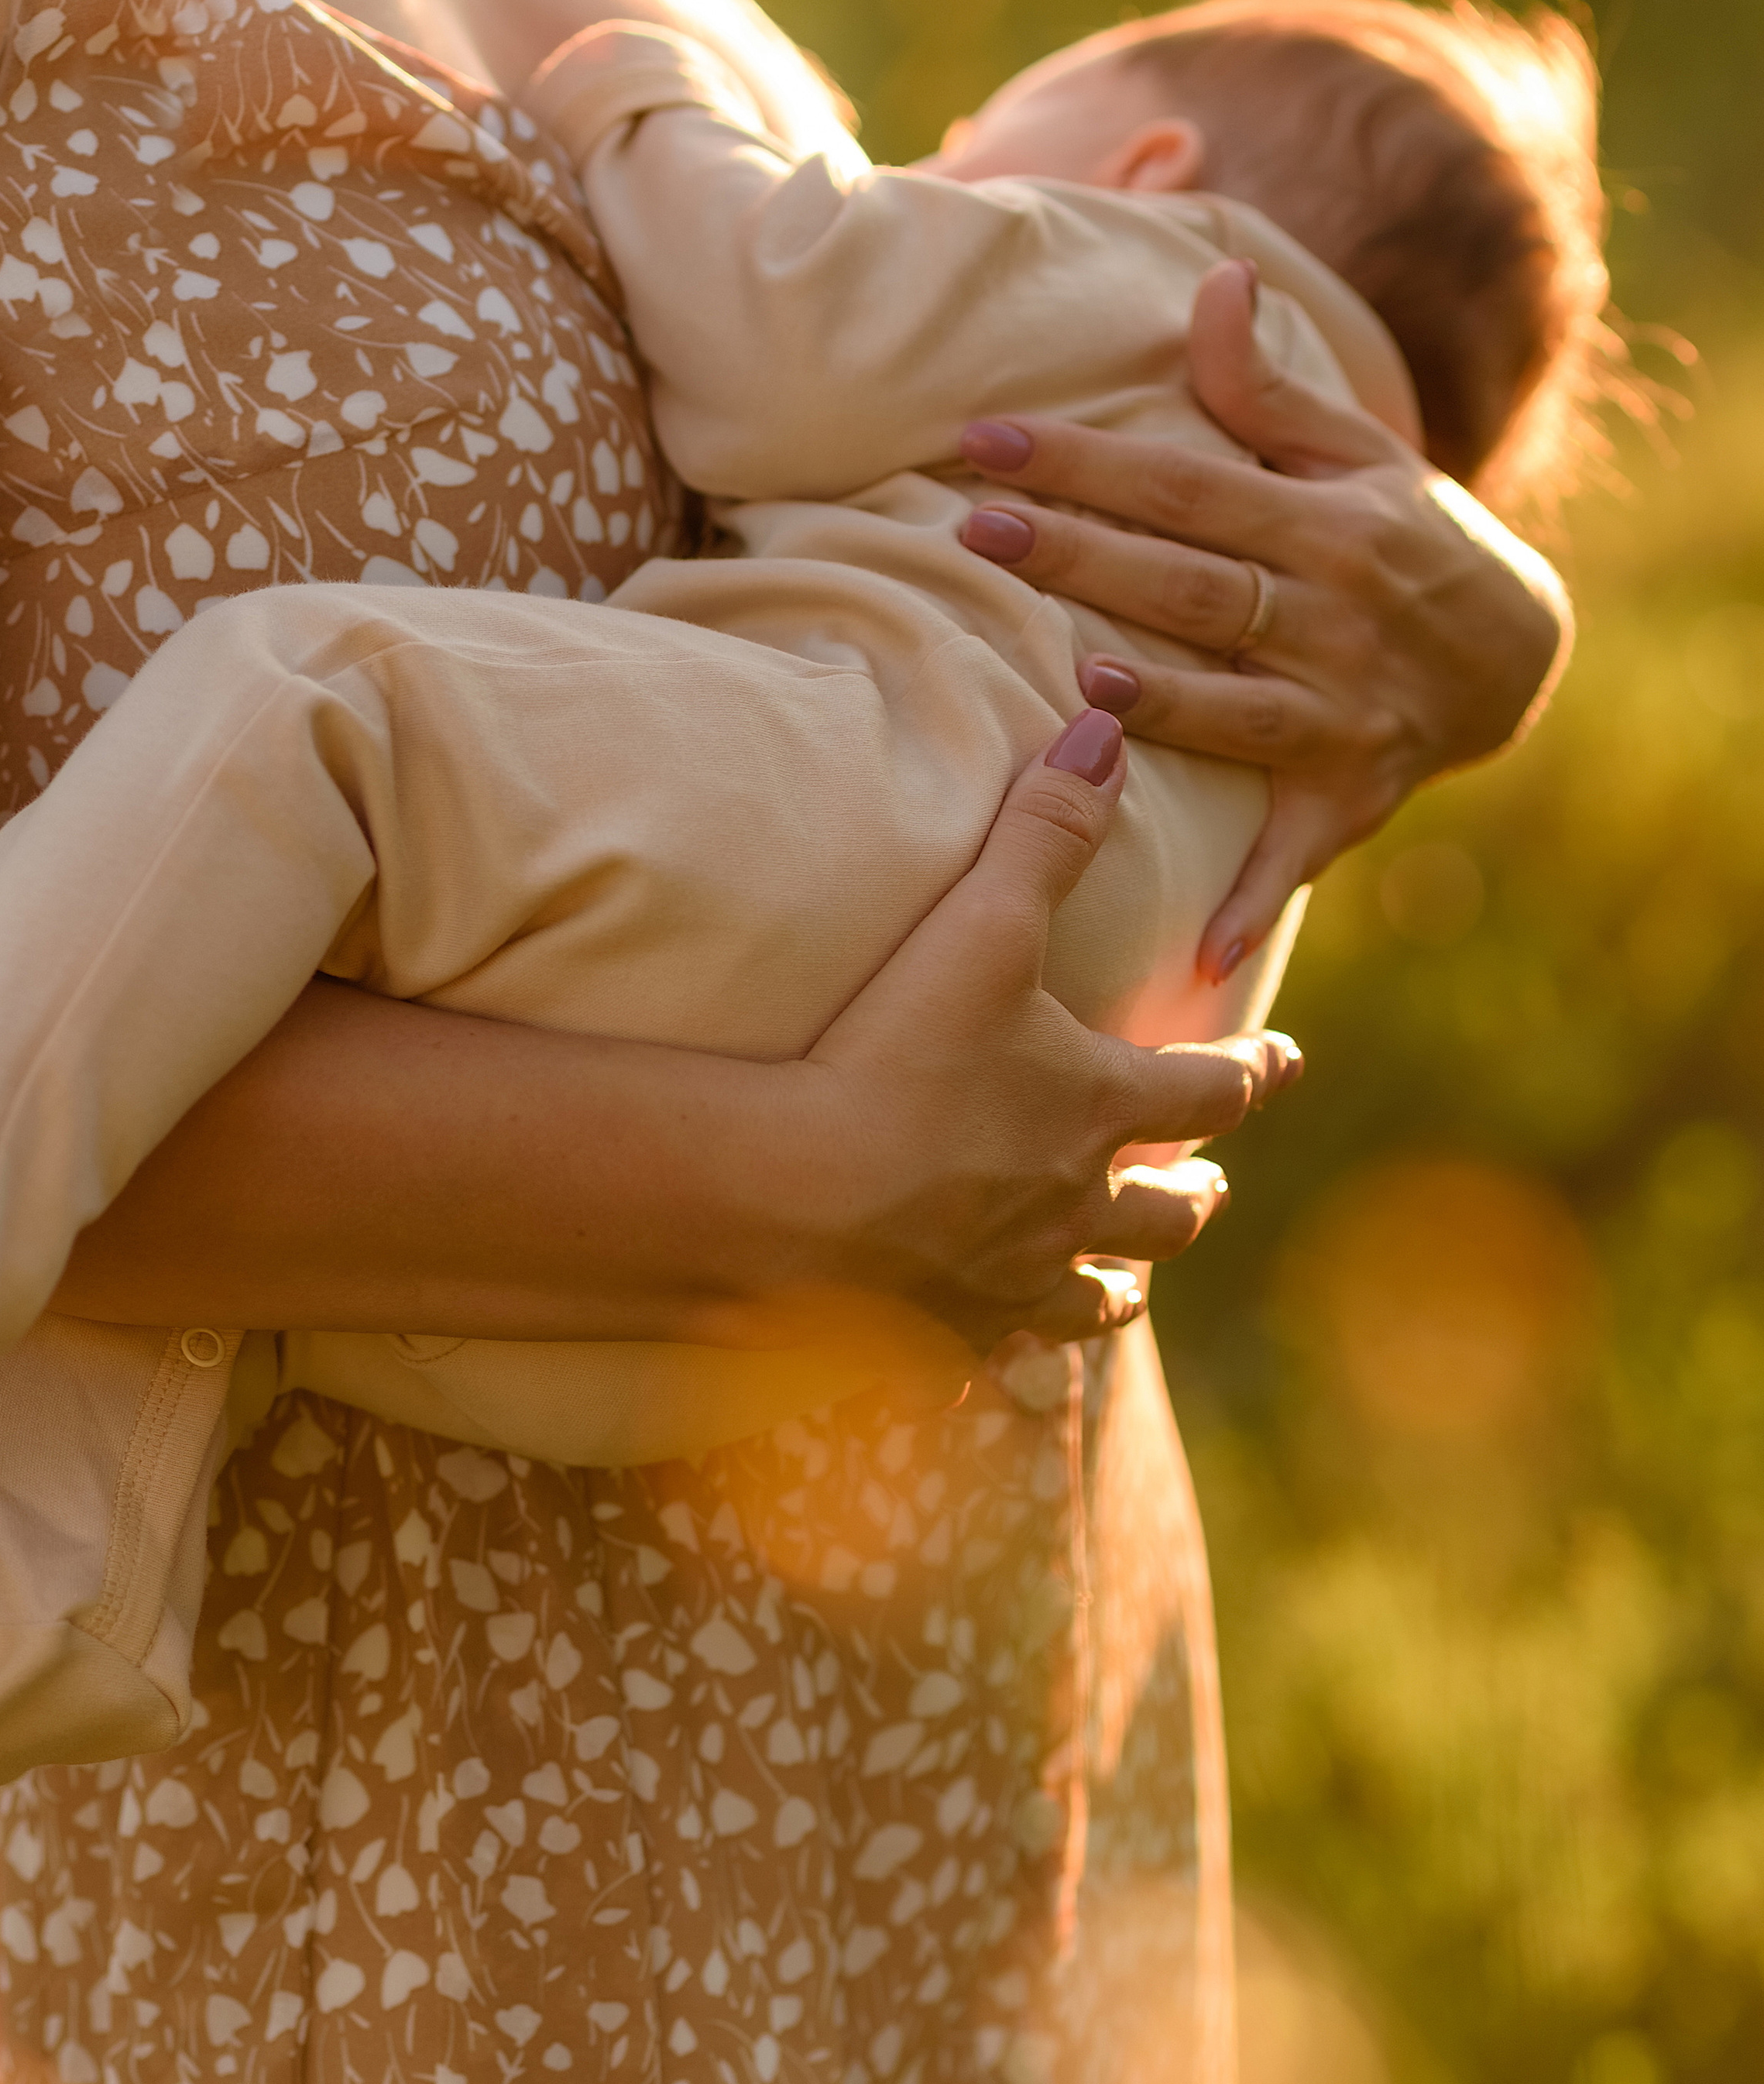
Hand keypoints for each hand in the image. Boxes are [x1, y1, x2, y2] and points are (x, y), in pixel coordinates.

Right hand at [793, 708, 1301, 1353]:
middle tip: (1213, 1188)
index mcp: (1099, 1108)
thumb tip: (1110, 727)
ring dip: (1121, 1284)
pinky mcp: (941, 1332)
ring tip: (1129, 1287)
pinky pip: (995, 1353)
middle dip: (1194, 1193)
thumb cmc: (897, 1053)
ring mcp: (1010, 1279)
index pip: (1210, 1089)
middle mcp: (1073, 1204)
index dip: (1254, 1071)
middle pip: (1167, 1212)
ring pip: (1095, 1296)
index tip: (1287, 1060)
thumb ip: (1045, 825)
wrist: (797, 1201)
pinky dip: (1010, 1349)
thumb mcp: (982, 922)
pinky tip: (1001, 1355)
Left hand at [957, 262, 1571, 980]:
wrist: (1522, 651)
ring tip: (1070, 679)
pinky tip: (1195, 951)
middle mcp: (1334, 617)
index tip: (981, 440)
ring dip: (1160, 701)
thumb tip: (1211, 280)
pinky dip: (1253, 899)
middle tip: (973, 527)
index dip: (1084, 459)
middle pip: (1190, 585)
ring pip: (1235, 708)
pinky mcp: (1351, 793)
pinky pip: (1295, 853)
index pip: (1183, 482)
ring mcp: (1345, 711)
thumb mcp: (1360, 453)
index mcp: (1324, 523)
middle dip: (1082, 555)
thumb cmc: (1408, 535)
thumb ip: (1268, 387)